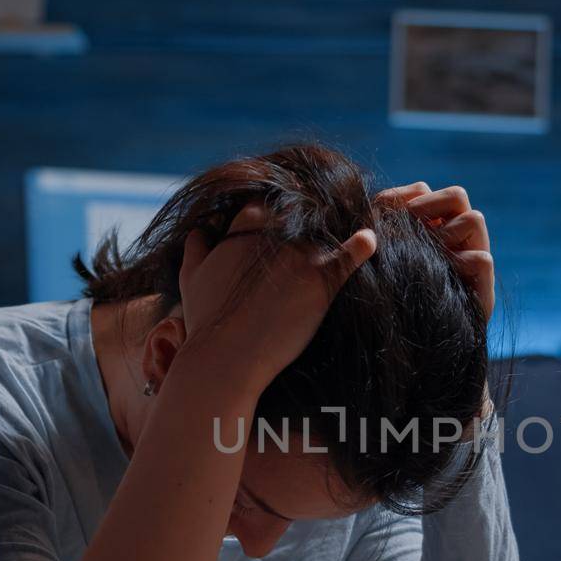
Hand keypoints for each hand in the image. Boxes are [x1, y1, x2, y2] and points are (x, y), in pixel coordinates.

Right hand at [176, 203, 375, 390]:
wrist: (226, 357)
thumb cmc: (206, 319)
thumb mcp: (191, 278)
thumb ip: (195, 248)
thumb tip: (200, 230)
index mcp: (244, 228)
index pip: (264, 204)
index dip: (270, 213)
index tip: (276, 225)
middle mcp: (276, 235)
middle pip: (298, 214)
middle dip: (301, 220)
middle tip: (307, 231)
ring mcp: (302, 256)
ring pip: (324, 232)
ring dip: (331, 232)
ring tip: (341, 232)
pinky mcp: (322, 281)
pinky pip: (349, 256)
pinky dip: (362, 245)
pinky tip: (369, 239)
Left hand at [379, 182, 493, 319]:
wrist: (409, 363)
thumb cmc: (381, 313)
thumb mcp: (373, 270)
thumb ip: (374, 239)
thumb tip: (370, 211)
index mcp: (428, 232)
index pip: (425, 192)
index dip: (407, 196)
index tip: (384, 212)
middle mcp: (454, 244)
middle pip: (456, 196)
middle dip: (430, 207)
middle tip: (410, 230)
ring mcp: (471, 264)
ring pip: (473, 219)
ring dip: (447, 232)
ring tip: (425, 254)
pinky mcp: (483, 293)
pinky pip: (482, 259)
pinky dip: (463, 262)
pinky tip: (440, 274)